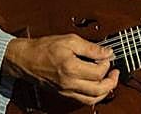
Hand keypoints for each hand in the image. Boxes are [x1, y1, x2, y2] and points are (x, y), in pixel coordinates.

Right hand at [1, 35, 118, 105]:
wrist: (25, 59)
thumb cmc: (44, 48)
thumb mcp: (69, 40)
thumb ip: (90, 47)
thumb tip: (106, 52)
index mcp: (71, 68)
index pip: (98, 72)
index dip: (107, 63)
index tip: (108, 55)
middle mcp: (69, 83)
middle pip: (98, 90)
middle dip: (112, 82)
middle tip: (116, 72)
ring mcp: (66, 91)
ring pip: (91, 99)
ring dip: (104, 92)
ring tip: (109, 81)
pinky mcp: (63, 93)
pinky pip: (82, 100)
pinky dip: (93, 95)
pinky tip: (96, 85)